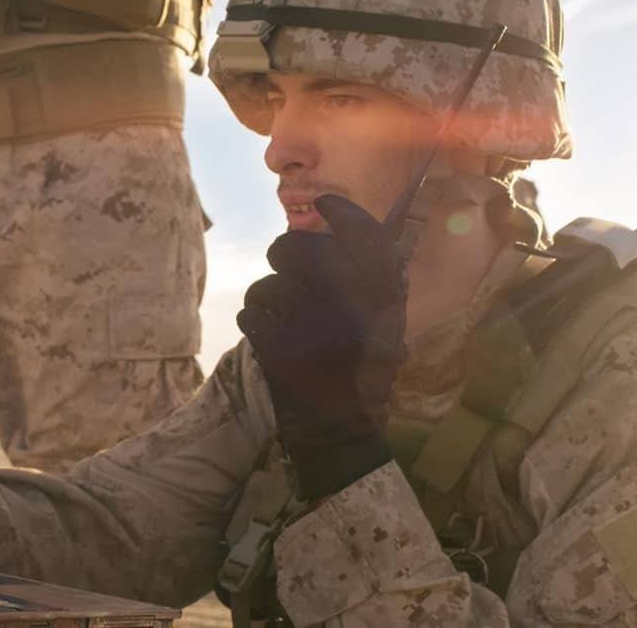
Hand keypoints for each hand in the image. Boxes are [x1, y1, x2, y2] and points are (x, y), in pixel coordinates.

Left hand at [237, 195, 406, 498]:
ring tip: (283, 323)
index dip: (343, 212)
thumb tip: (343, 230)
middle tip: (288, 273)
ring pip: (268, 283)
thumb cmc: (363, 374)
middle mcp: (351, 302)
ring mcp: (312, 322)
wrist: (341, 433)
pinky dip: (255, 323)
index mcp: (383, 298)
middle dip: (285, 256)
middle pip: (298, 247)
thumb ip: (374, 280)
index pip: (365, 233)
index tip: (323, 203)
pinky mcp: (278, 345)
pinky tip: (270, 340)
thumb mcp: (385, 324)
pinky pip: (252, 312)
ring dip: (267, 298)